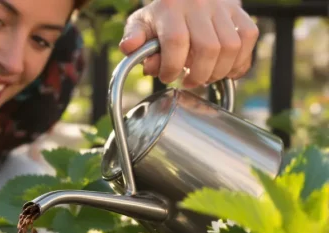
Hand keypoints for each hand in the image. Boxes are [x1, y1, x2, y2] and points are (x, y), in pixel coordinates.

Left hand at [118, 0, 258, 87]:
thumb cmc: (161, 15)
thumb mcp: (141, 23)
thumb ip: (134, 37)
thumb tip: (129, 48)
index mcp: (171, 8)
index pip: (176, 41)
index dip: (172, 66)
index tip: (167, 77)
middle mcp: (199, 5)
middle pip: (208, 47)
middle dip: (199, 74)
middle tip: (188, 81)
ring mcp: (222, 7)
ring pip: (231, 46)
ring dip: (219, 70)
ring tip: (205, 77)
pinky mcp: (240, 11)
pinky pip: (249, 37)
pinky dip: (240, 60)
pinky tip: (226, 70)